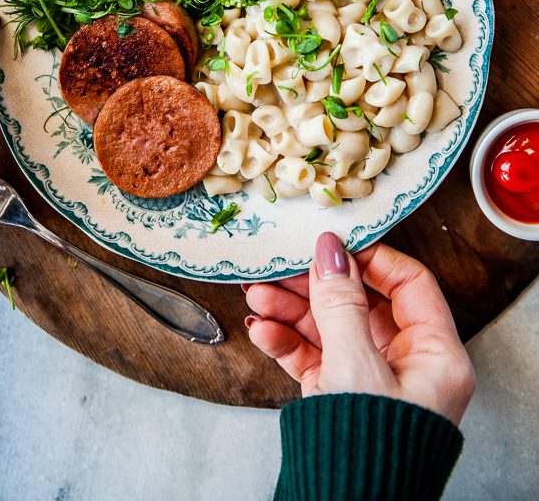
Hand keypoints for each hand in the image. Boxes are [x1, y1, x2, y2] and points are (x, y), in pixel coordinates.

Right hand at [243, 232, 474, 424]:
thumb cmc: (370, 448)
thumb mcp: (356, 365)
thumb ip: (340, 302)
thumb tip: (330, 250)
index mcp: (435, 355)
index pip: (409, 284)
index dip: (370, 260)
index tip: (333, 245)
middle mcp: (406, 365)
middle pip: (360, 304)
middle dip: (314, 286)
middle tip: (280, 267)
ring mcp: (369, 380)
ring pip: (330, 327)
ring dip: (290, 310)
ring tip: (256, 296)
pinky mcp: (337, 395)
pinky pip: (313, 356)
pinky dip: (286, 341)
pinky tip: (262, 329)